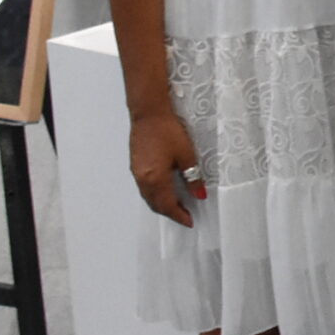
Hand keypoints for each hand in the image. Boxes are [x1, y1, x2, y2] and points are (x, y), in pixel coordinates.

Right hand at [129, 110, 203, 226]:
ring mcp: (136, 172)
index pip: (167, 206)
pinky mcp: (135, 165)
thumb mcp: (186, 155)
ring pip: (148, 197)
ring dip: (161, 205)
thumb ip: (192, 177)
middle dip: (170, 213)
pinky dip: (154, 195)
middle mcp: (143, 179)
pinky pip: (144, 188)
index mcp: (155, 179)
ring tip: (177, 206)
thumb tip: (199, 195)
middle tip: (185, 215)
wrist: (148, 113)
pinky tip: (164, 191)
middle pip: (155, 204)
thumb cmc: (168, 131)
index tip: (189, 221)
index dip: (178, 215)